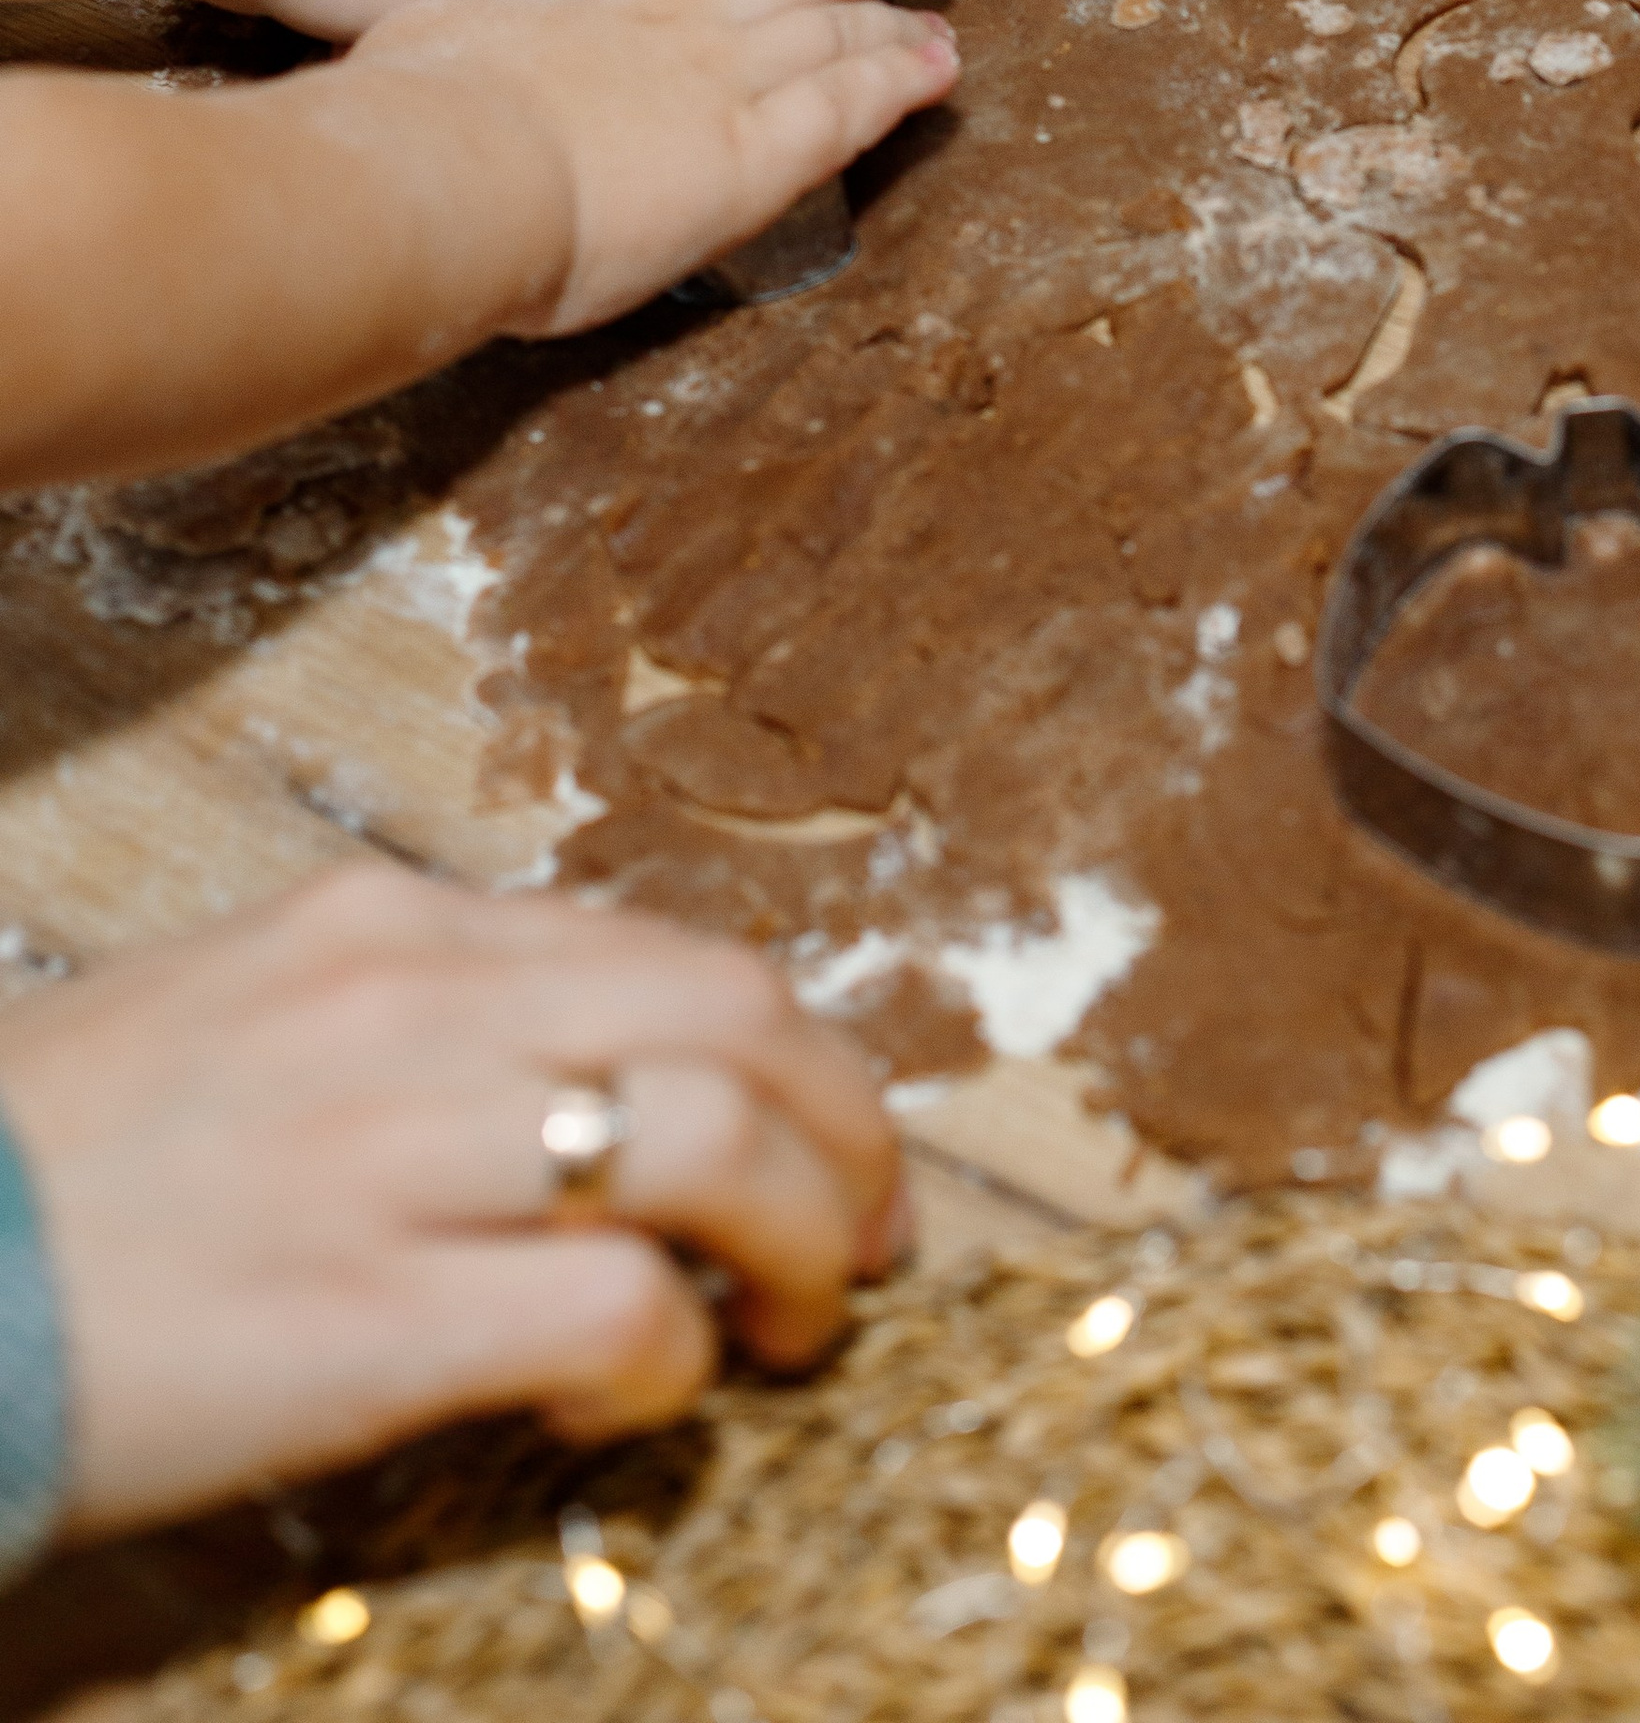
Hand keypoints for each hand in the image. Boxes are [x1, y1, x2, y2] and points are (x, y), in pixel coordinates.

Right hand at [0, 861, 904, 1539]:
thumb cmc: (47, 1167)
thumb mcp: (230, 1021)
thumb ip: (398, 1025)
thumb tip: (562, 1079)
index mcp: (379, 931)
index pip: (662, 948)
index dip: (785, 1046)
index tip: (824, 1129)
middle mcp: (407, 1010)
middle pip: (738, 1014)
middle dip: (848, 1123)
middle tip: (869, 1230)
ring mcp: (391, 1155)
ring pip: (714, 1135)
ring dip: (805, 1239)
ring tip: (795, 1324)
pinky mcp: (363, 1317)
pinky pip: (612, 1307)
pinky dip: (672, 1358)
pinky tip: (638, 1397)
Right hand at [355, 0, 955, 336]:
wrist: (450, 160)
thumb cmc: (422, 111)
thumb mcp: (441, 44)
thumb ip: (481, 46)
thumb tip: (459, 52)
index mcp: (605, 3)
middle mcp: (679, 25)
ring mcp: (724, 79)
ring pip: (834, 17)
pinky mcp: (755, 152)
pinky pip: (849, 103)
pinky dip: (900, 78)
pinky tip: (939, 67)